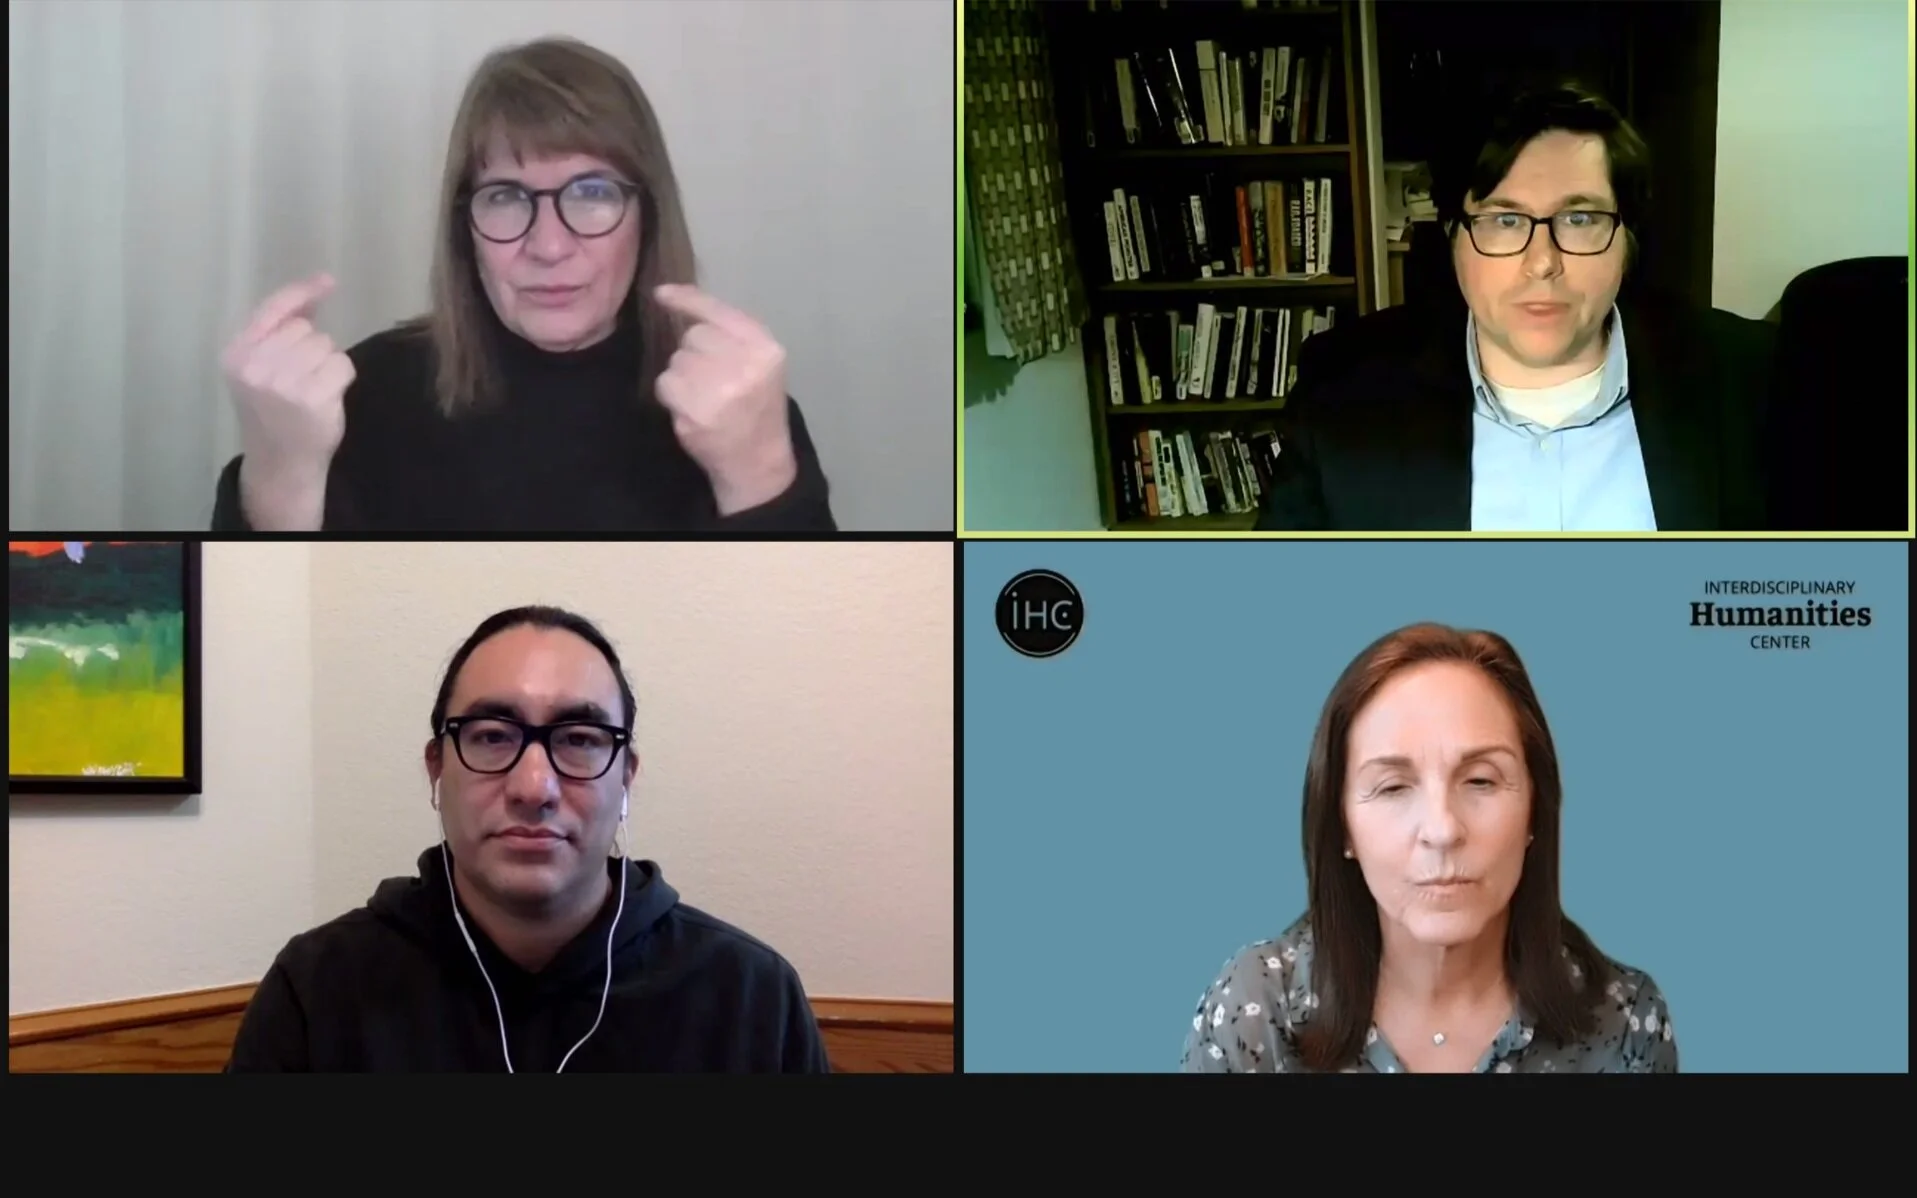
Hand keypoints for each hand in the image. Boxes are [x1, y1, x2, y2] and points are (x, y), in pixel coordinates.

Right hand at [222, 273, 356, 479]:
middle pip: (304, 329)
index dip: (301, 293)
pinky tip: (325, 397)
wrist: (280, 461)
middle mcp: (253, 365)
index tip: (327, 282)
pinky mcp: (310, 396)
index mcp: (236, 354)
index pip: (272, 310)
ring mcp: (281, 381)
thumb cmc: (274, 412)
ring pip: (325, 344)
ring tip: (311, 389)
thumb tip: (315, 291)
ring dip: (327, 363)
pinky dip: (341, 377)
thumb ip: (280, 331)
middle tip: (300, 379)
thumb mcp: (261, 368)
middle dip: (311, 347)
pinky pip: (342, 364)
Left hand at [652, 284, 797, 513]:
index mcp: (764, 347)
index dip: (686, 299)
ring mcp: (719, 388)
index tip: (661, 293)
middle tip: (714, 379)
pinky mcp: (695, 411)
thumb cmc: (757, 405)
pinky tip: (693, 409)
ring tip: (706, 397)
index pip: (717, 311)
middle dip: (695, 353)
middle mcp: (744, 363)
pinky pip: (666, 384)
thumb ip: (730, 334)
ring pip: (676, 360)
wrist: (757, 458)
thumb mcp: (761, 363)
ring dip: (683, 376)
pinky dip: (673, 395)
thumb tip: (675, 299)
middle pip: (693, 337)